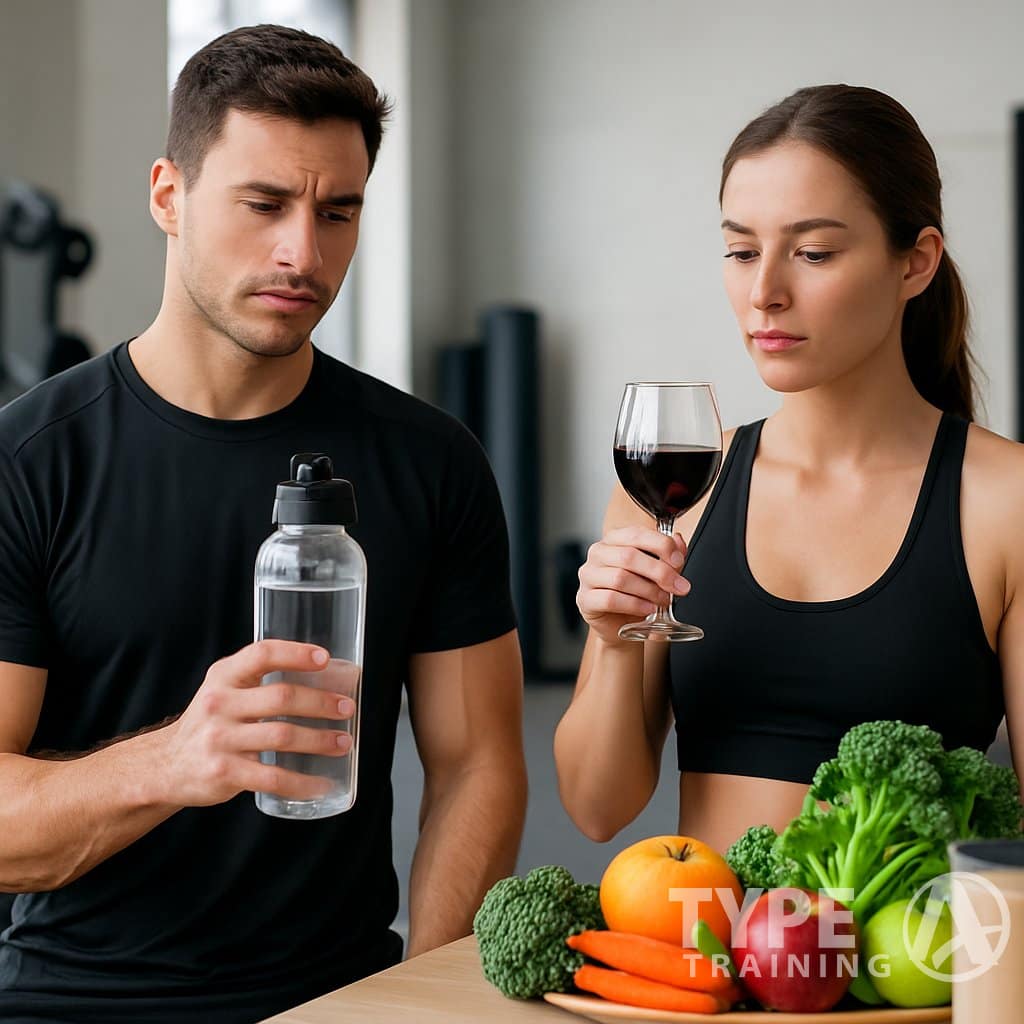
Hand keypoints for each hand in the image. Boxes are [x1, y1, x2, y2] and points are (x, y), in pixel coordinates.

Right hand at [154, 640, 356, 806]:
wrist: (166, 765)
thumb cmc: (212, 722)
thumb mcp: (225, 689)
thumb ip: (260, 679)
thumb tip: (326, 675)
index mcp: (224, 676)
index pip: (262, 654)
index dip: (296, 653)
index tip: (325, 659)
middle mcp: (219, 703)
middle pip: (281, 697)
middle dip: (321, 702)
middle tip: (347, 707)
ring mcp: (220, 739)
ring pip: (282, 736)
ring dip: (320, 740)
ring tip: (343, 742)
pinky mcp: (224, 772)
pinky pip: (272, 777)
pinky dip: (302, 782)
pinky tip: (321, 783)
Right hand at [577, 527, 689, 643]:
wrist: (620, 624)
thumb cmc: (636, 593)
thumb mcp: (656, 573)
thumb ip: (668, 557)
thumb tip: (679, 542)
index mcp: (614, 540)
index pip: (636, 534)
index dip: (661, 545)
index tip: (678, 561)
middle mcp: (598, 553)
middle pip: (628, 556)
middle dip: (659, 572)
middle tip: (678, 586)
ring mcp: (589, 575)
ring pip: (620, 578)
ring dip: (648, 591)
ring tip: (663, 600)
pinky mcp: (585, 599)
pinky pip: (611, 599)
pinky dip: (634, 605)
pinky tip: (648, 609)